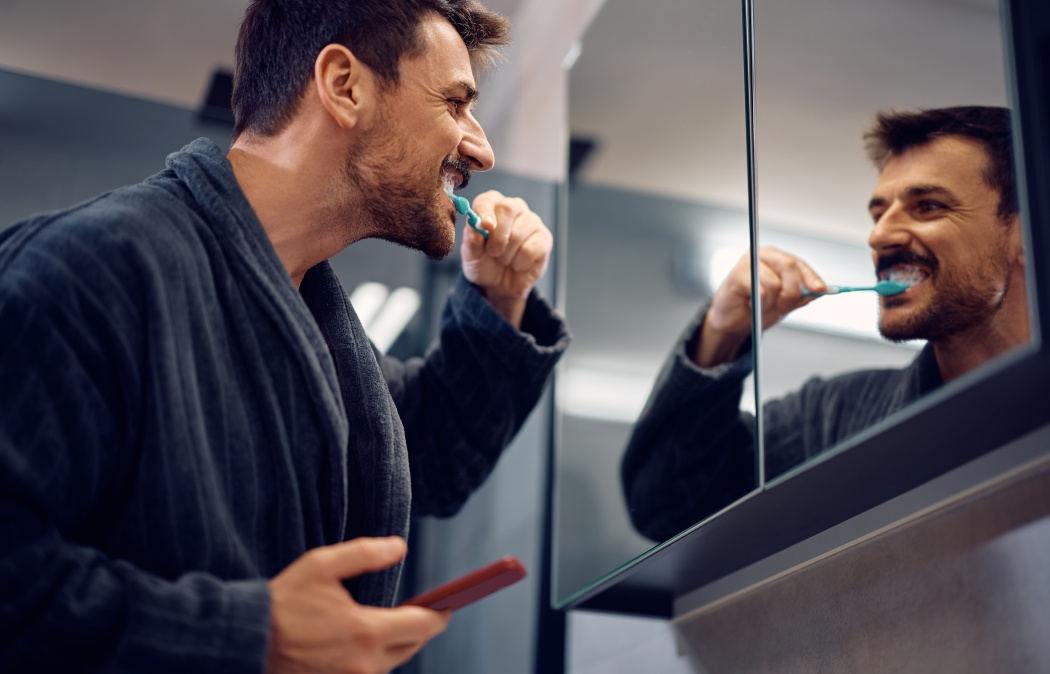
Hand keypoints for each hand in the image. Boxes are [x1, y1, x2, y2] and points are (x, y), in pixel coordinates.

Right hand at [266, 537, 449, 673]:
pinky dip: (373, 660)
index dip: (439, 614)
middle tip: (418, 611)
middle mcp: (365, 665)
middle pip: (412, 647)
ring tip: (388, 624)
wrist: (247, 643)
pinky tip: (361, 644)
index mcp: (367, 632)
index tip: (447, 605)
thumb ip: (365, 554)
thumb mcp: (322, 566)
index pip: (423, 626)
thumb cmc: (284, 601)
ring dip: (395, 645)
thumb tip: (400, 547)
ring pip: (391, 664)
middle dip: (418, 628)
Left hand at [460, 190, 552, 327]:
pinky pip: (530, 249)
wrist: (500, 286)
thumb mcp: (471, 255)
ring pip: (519, 232)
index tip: (486, 226)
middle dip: (497, 236)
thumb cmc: (484, 264)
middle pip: (507, 208)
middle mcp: (513, 208)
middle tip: (493, 253)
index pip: (488, 199)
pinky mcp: (544, 237)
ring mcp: (531, 221)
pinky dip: (520, 263)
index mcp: (491, 207)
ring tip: (504, 260)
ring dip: (507, 254)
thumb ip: (471, 240)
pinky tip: (518, 264)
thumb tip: (475, 229)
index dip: (485, 211)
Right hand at [694, 246, 824, 366]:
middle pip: (789, 265)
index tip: (820, 289)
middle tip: (784, 306)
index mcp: (776, 258)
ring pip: (775, 283)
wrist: (734, 321)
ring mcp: (748, 262)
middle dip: (793, 291)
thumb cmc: (758, 308)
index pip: (799, 264)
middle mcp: (763, 255)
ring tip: (761, 305)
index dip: (811, 277)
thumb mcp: (785, 302)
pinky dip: (759, 303)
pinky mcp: (737, 274)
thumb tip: (821, 290)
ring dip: (771, 302)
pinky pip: (760, 291)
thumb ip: (802, 294)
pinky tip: (751, 304)